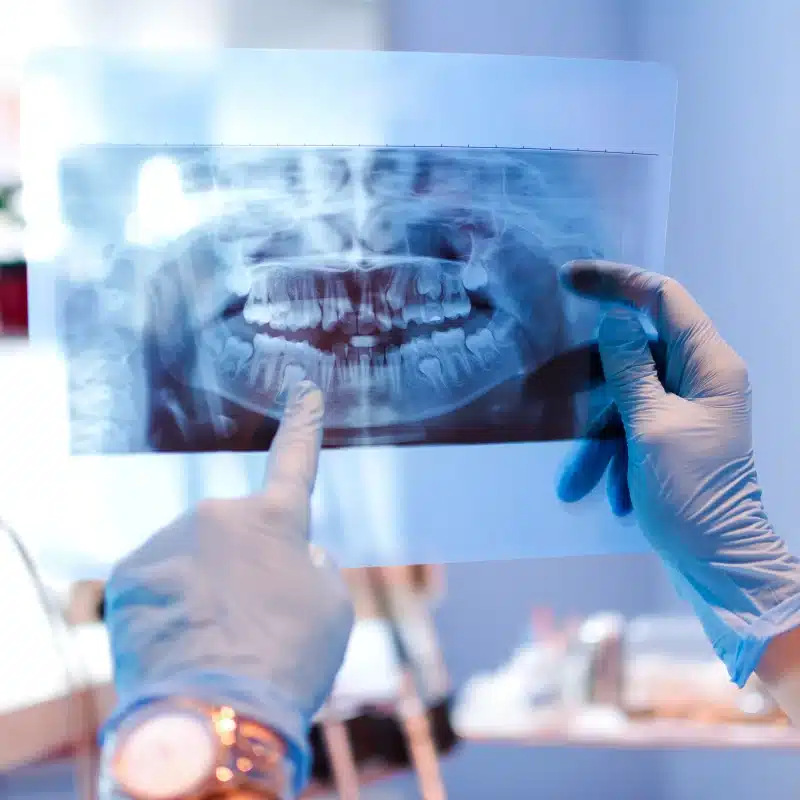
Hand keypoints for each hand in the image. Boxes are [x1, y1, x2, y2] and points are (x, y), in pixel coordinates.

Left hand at [101, 381, 353, 795]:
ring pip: (192, 557)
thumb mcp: (331, 609)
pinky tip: (179, 643)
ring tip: (214, 641)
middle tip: (250, 621)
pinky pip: (156, 580)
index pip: (295, 460)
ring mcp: (169, 540)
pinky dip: (168, 606)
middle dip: (242, 566)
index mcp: (276, 519)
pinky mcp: (128, 573)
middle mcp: (219, 515)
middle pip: (235, 535)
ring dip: (203, 588)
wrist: (214, 714)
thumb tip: (296, 558)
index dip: (303, 424)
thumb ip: (313, 568)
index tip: (305, 389)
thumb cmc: (289, 659)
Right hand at [556, 260, 799, 685]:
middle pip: (636, 352)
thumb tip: (612, 317)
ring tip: (575, 482)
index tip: (569, 279)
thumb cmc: (692, 495)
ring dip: (598, 438)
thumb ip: (629, 367)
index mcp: (710, 365)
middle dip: (592, 384)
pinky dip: (613, 455)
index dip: (616, 281)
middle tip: (545, 388)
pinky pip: (631, 427)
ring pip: (627, 398)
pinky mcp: (673, 437)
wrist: (720, 566)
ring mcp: (688, 409)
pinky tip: (605, 493)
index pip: (663, 298)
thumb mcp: (650, 427)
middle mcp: (702, 379)